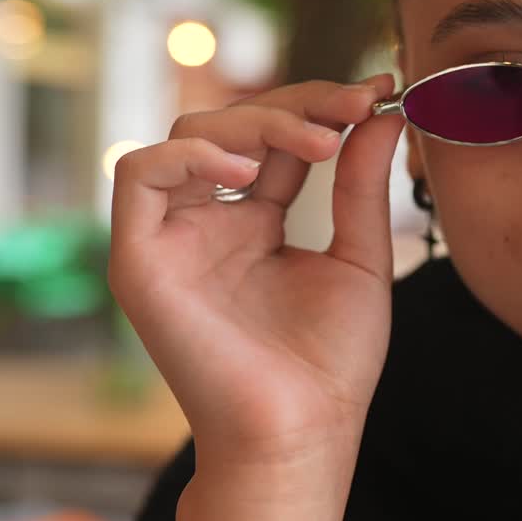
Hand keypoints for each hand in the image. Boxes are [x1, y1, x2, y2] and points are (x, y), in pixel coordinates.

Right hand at [108, 75, 403, 459]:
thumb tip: (382, 113)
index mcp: (257, 222)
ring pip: (188, 135)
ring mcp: (175, 237)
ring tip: (317, 142)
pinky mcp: (142, 259)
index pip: (278, 138)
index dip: (322, 106)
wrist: (303, 429)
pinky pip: (139, 176)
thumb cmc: (332, 360)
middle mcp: (211, 222)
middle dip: (298, 104)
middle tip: (355, 105)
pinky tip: (250, 166)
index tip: (378, 91)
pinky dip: (191, 154)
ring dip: (255, 120)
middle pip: (235, 124)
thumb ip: (362, 185)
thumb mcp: (360, 257)